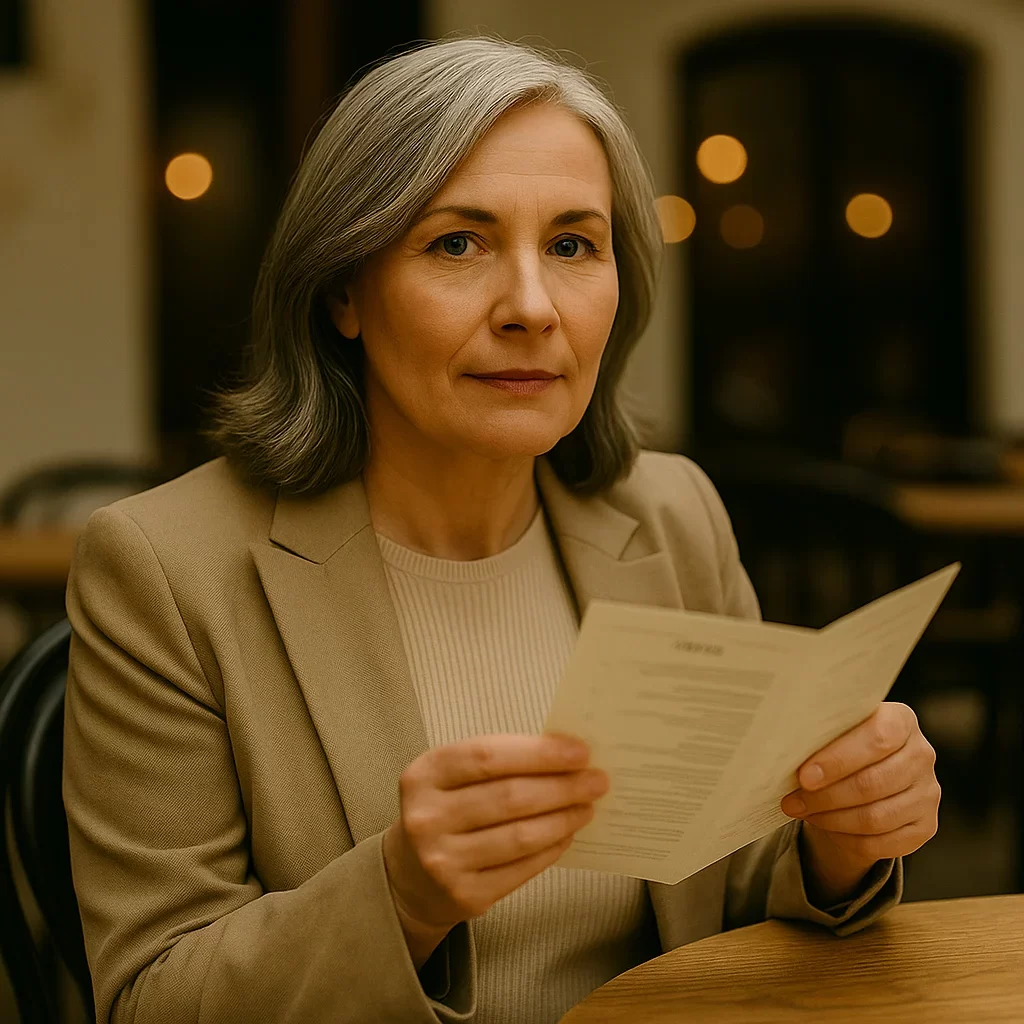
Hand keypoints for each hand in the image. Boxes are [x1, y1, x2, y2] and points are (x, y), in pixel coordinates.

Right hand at [383, 732, 608, 961]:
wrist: (409, 874)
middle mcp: (428, 818)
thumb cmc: (446, 809)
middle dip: (562, 787)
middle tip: (596, 781)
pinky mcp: (465, 895)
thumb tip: (566, 755)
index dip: (538, 753)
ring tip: (587, 807)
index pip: (488, 756)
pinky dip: (551, 849)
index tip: (580, 752)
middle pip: (510, 797)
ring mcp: (443, 861)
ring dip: (563, 818)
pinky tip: (567, 834)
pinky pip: (522, 868)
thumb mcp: (454, 776)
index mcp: (425, 775)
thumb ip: (500, 762)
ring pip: (520, 835)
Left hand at [781, 702, 940, 882]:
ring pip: (876, 817)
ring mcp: (928, 793)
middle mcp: (922, 755)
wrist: (864, 777)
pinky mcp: (926, 826)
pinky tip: (825, 825)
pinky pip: (882, 843)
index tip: (804, 775)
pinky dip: (847, 838)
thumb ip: (819, 734)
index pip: (878, 737)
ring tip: (802, 811)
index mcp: (901, 720)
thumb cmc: (842, 747)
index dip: (839, 759)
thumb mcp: (834, 731)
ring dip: (831, 818)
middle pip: (873, 782)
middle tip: (792, 800)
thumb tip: (783, 748)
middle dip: (826, 795)